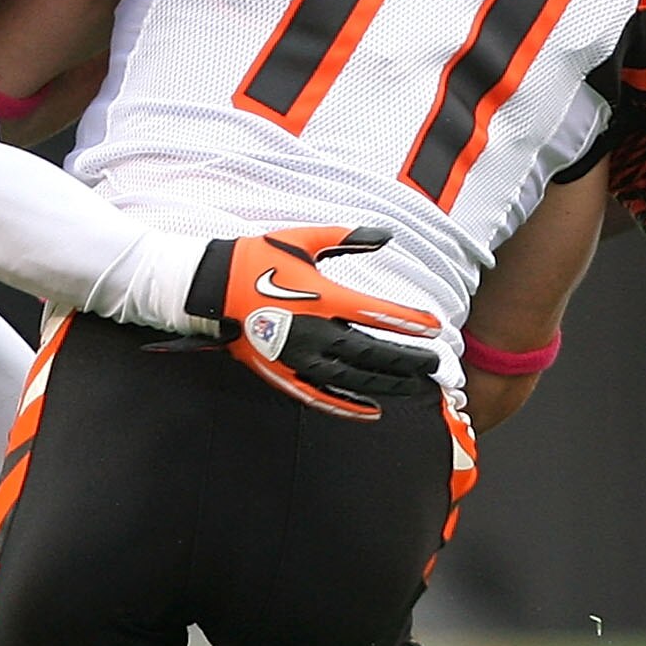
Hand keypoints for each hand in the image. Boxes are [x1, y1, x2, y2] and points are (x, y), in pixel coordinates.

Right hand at [182, 226, 441, 418]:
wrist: (210, 289)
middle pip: (373, 354)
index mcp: (322, 298)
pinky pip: (322, 397)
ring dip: (388, 384)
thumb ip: (347, 237)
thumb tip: (387, 234)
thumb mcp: (303, 238)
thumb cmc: (257, 259)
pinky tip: (372, 411)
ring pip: (354, 380)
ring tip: (414, 386)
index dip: (409, 322)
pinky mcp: (283, 375)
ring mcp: (299, 359)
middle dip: (408, 360)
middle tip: (435, 364)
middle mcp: (315, 333)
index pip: (377, 314)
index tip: (434, 327)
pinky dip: (349, 407)